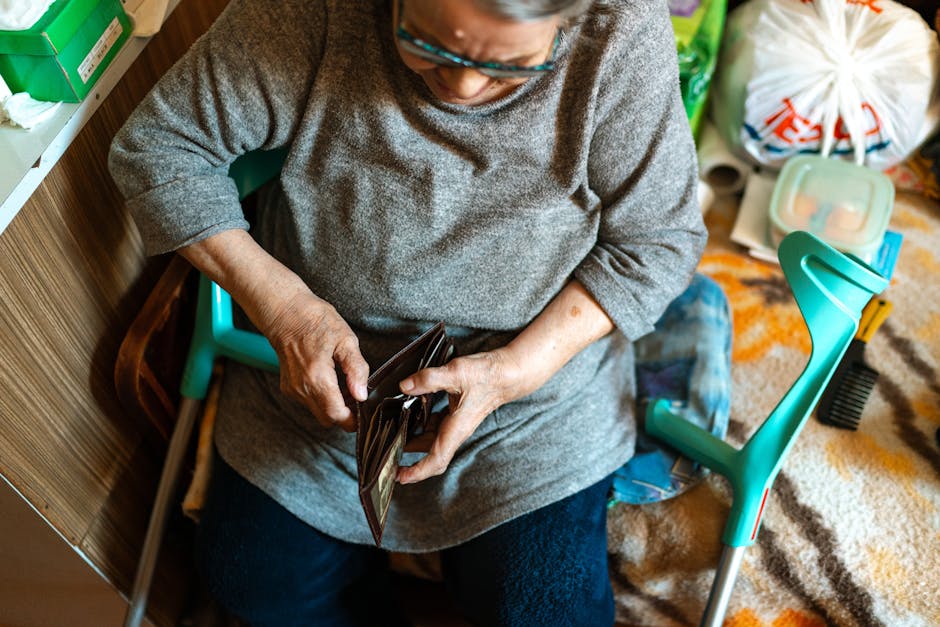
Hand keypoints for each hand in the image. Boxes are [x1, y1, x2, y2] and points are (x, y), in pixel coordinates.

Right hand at [260, 290, 368, 430]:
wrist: (286, 313)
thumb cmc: (315, 321)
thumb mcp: (346, 339)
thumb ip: (356, 369)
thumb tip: (362, 394)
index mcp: (317, 377)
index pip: (336, 415)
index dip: (353, 419)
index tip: (364, 413)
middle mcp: (301, 388)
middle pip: (327, 418)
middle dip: (345, 414)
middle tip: (357, 397)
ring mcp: (293, 389)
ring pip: (318, 411)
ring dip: (333, 405)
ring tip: (345, 385)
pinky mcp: (288, 387)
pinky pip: (309, 402)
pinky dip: (322, 398)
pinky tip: (330, 380)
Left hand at [395, 349, 527, 483]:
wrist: (507, 373)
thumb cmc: (487, 376)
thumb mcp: (456, 373)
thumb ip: (429, 379)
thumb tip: (405, 386)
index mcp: (455, 429)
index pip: (436, 460)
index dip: (417, 472)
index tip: (400, 477)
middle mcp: (455, 431)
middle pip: (430, 454)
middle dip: (409, 459)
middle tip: (386, 458)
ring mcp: (455, 424)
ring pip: (430, 439)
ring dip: (412, 440)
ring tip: (391, 435)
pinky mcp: (454, 414)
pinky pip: (433, 426)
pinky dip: (418, 425)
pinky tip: (407, 413)